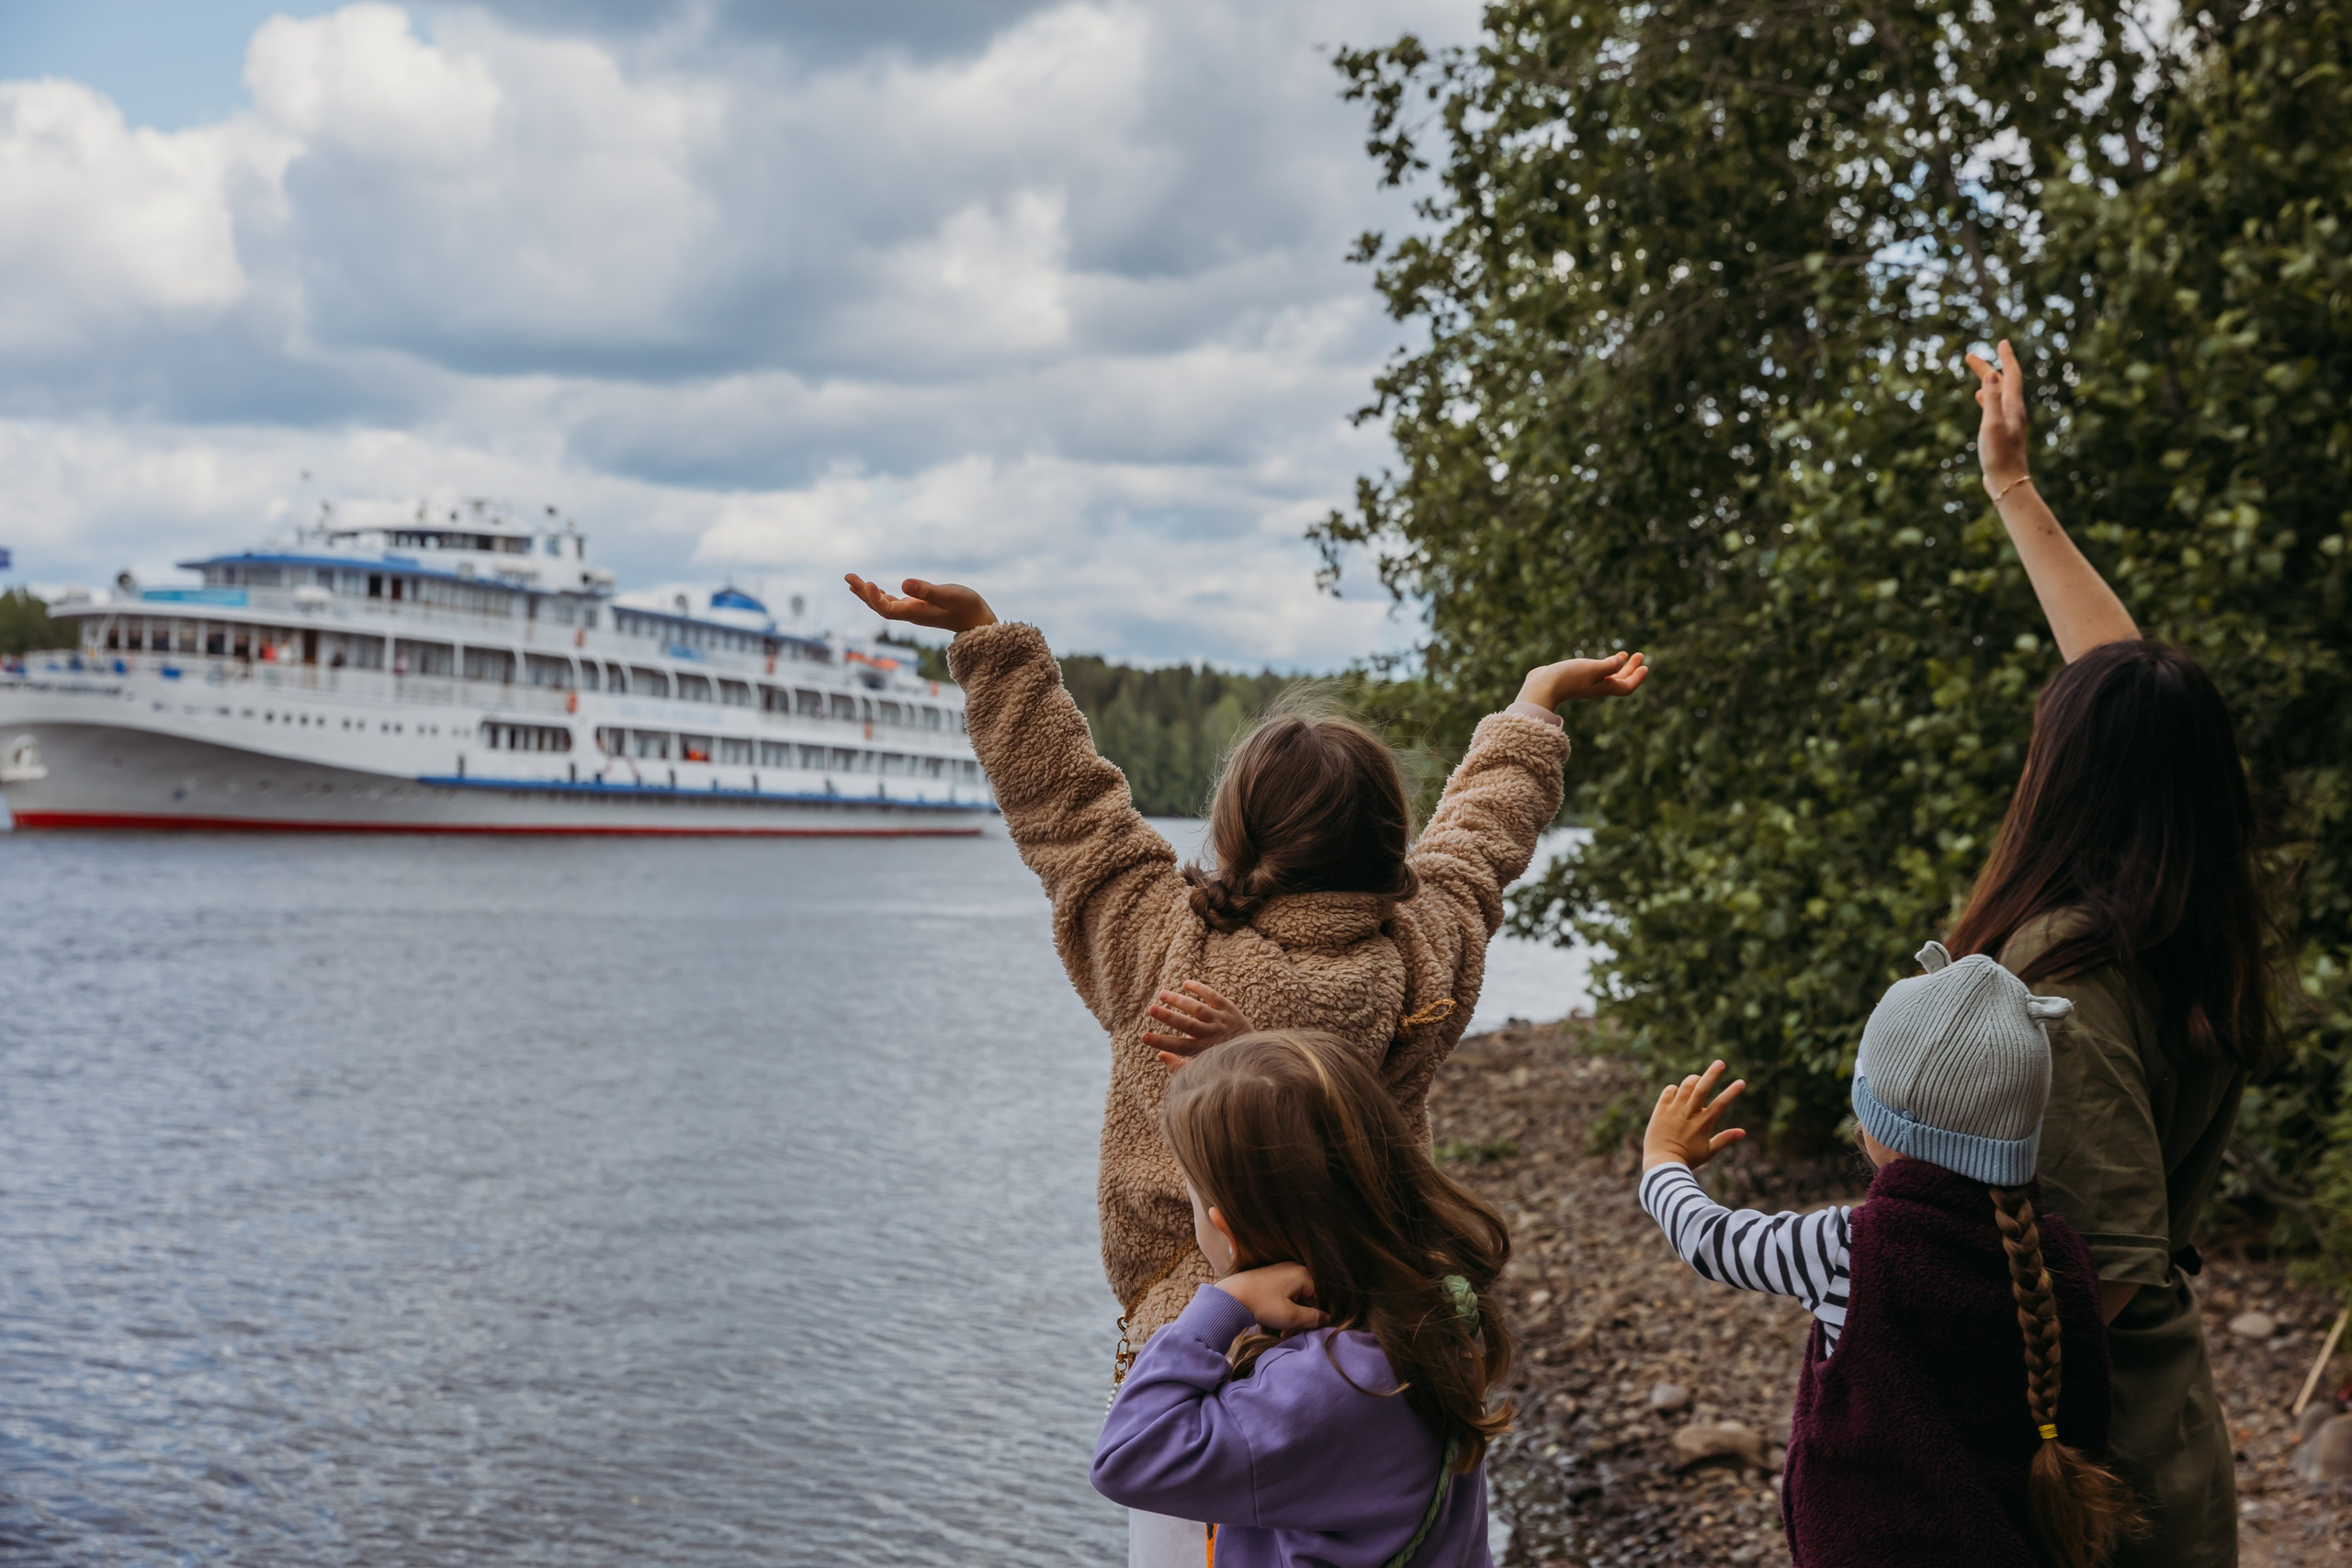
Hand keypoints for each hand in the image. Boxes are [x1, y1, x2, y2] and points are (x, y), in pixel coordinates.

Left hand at [842, 575, 997, 632]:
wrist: (978, 621)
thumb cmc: (967, 607)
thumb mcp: (949, 595)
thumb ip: (927, 591)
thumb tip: (903, 584)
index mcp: (915, 613)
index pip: (887, 609)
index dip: (874, 598)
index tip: (870, 582)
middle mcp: (910, 613)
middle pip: (879, 606)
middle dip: (863, 592)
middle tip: (847, 576)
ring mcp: (913, 611)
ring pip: (884, 604)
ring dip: (867, 593)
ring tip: (851, 580)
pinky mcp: (918, 607)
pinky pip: (892, 602)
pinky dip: (880, 594)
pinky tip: (873, 588)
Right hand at [1143, 981, 1253, 1069]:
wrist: (1256, 1055)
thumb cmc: (1222, 1063)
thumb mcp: (1202, 1070)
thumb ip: (1180, 1066)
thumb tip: (1160, 1055)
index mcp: (1203, 1051)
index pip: (1178, 1046)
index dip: (1160, 1042)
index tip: (1143, 1036)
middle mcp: (1212, 1035)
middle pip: (1187, 1025)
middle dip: (1168, 1017)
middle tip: (1150, 1009)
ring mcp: (1222, 1021)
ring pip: (1198, 1009)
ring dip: (1179, 1001)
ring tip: (1161, 994)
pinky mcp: (1231, 1010)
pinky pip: (1214, 997)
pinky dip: (1200, 989)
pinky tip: (1185, 984)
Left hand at [1213, 1262, 1326, 1329]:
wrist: (1231, 1296)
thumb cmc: (1263, 1304)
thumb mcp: (1291, 1316)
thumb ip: (1313, 1318)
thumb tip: (1328, 1318)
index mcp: (1303, 1274)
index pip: (1319, 1299)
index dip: (1313, 1316)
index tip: (1303, 1329)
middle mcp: (1295, 1268)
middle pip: (1307, 1298)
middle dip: (1300, 1317)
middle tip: (1290, 1332)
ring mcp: (1282, 1271)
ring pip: (1295, 1298)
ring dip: (1291, 1316)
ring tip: (1282, 1331)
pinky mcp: (1272, 1277)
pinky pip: (1285, 1294)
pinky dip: (1283, 1308)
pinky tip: (1275, 1322)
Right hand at [1518, 651, 1648, 709]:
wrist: (1540, 687)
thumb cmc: (1567, 678)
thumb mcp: (1592, 669)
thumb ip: (1609, 666)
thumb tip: (1621, 661)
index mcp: (1603, 688)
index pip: (1626, 686)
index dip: (1637, 678)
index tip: (1645, 666)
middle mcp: (1596, 687)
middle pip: (1619, 681)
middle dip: (1631, 669)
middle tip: (1639, 655)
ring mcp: (1585, 684)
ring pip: (1608, 677)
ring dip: (1619, 667)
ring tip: (1625, 654)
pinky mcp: (1574, 679)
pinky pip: (1595, 673)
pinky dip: (1603, 666)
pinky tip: (1600, 659)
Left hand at [1641, 1059, 1747, 1171]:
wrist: (1662, 1164)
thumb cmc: (1687, 1160)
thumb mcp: (1709, 1151)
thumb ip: (1725, 1139)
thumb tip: (1743, 1132)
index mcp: (1703, 1123)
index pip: (1721, 1103)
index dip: (1732, 1092)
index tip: (1742, 1082)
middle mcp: (1689, 1113)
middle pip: (1702, 1088)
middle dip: (1713, 1073)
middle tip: (1721, 1063)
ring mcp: (1674, 1110)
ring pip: (1685, 1086)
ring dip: (1694, 1080)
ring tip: (1698, 1080)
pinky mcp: (1661, 1110)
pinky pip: (1669, 1091)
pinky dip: (1675, 1088)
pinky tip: (1678, 1093)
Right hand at [1965, 339, 2031, 496]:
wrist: (2007, 482)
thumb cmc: (1999, 456)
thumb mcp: (1992, 426)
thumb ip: (1992, 400)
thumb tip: (1990, 376)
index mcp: (2012, 407)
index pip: (2011, 375)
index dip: (2006, 358)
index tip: (2002, 342)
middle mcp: (2013, 412)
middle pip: (2002, 383)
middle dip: (1988, 368)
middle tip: (1970, 357)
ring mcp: (2008, 422)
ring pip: (1998, 394)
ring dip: (1988, 382)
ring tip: (1978, 373)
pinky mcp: (2001, 433)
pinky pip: (1994, 406)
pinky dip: (1987, 397)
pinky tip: (1980, 399)